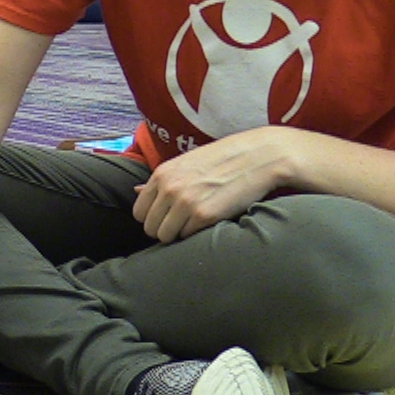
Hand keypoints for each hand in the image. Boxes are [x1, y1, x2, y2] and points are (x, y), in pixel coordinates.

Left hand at [132, 127, 307, 242]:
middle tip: (185, 223)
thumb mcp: (187, 163)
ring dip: (180, 235)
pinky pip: (188, 238)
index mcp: (162, 173)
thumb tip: (134, 190)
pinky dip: (198, 235)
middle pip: (150, 228)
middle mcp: (169, 188)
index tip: (169, 216)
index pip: (139, 212)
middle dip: (165, 229)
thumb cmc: (223, 160)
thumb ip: (161, 180)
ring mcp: (185, 202)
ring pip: (166, 237)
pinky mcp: (204, 216)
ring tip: (198, 223)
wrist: (259, 157)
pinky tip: (211, 222)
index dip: (154, 218)